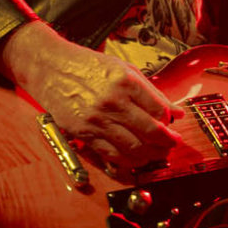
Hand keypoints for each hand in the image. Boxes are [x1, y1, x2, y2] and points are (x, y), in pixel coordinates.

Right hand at [0, 21, 183, 167]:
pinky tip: (136, 158)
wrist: (51, 68)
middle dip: (166, 143)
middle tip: (172, 145)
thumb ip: (152, 92)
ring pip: (133, 147)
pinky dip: (127, 160)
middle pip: (150, 132)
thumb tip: (177, 112)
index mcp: (126, 82)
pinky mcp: (83, 133)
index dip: (170, 123)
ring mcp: (97, 120)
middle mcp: (113, 102)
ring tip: (157, 153)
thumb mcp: (125, 69)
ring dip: (150, 155)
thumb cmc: (88, 66)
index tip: (172, 127)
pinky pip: (111, 154)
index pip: (159, 111)